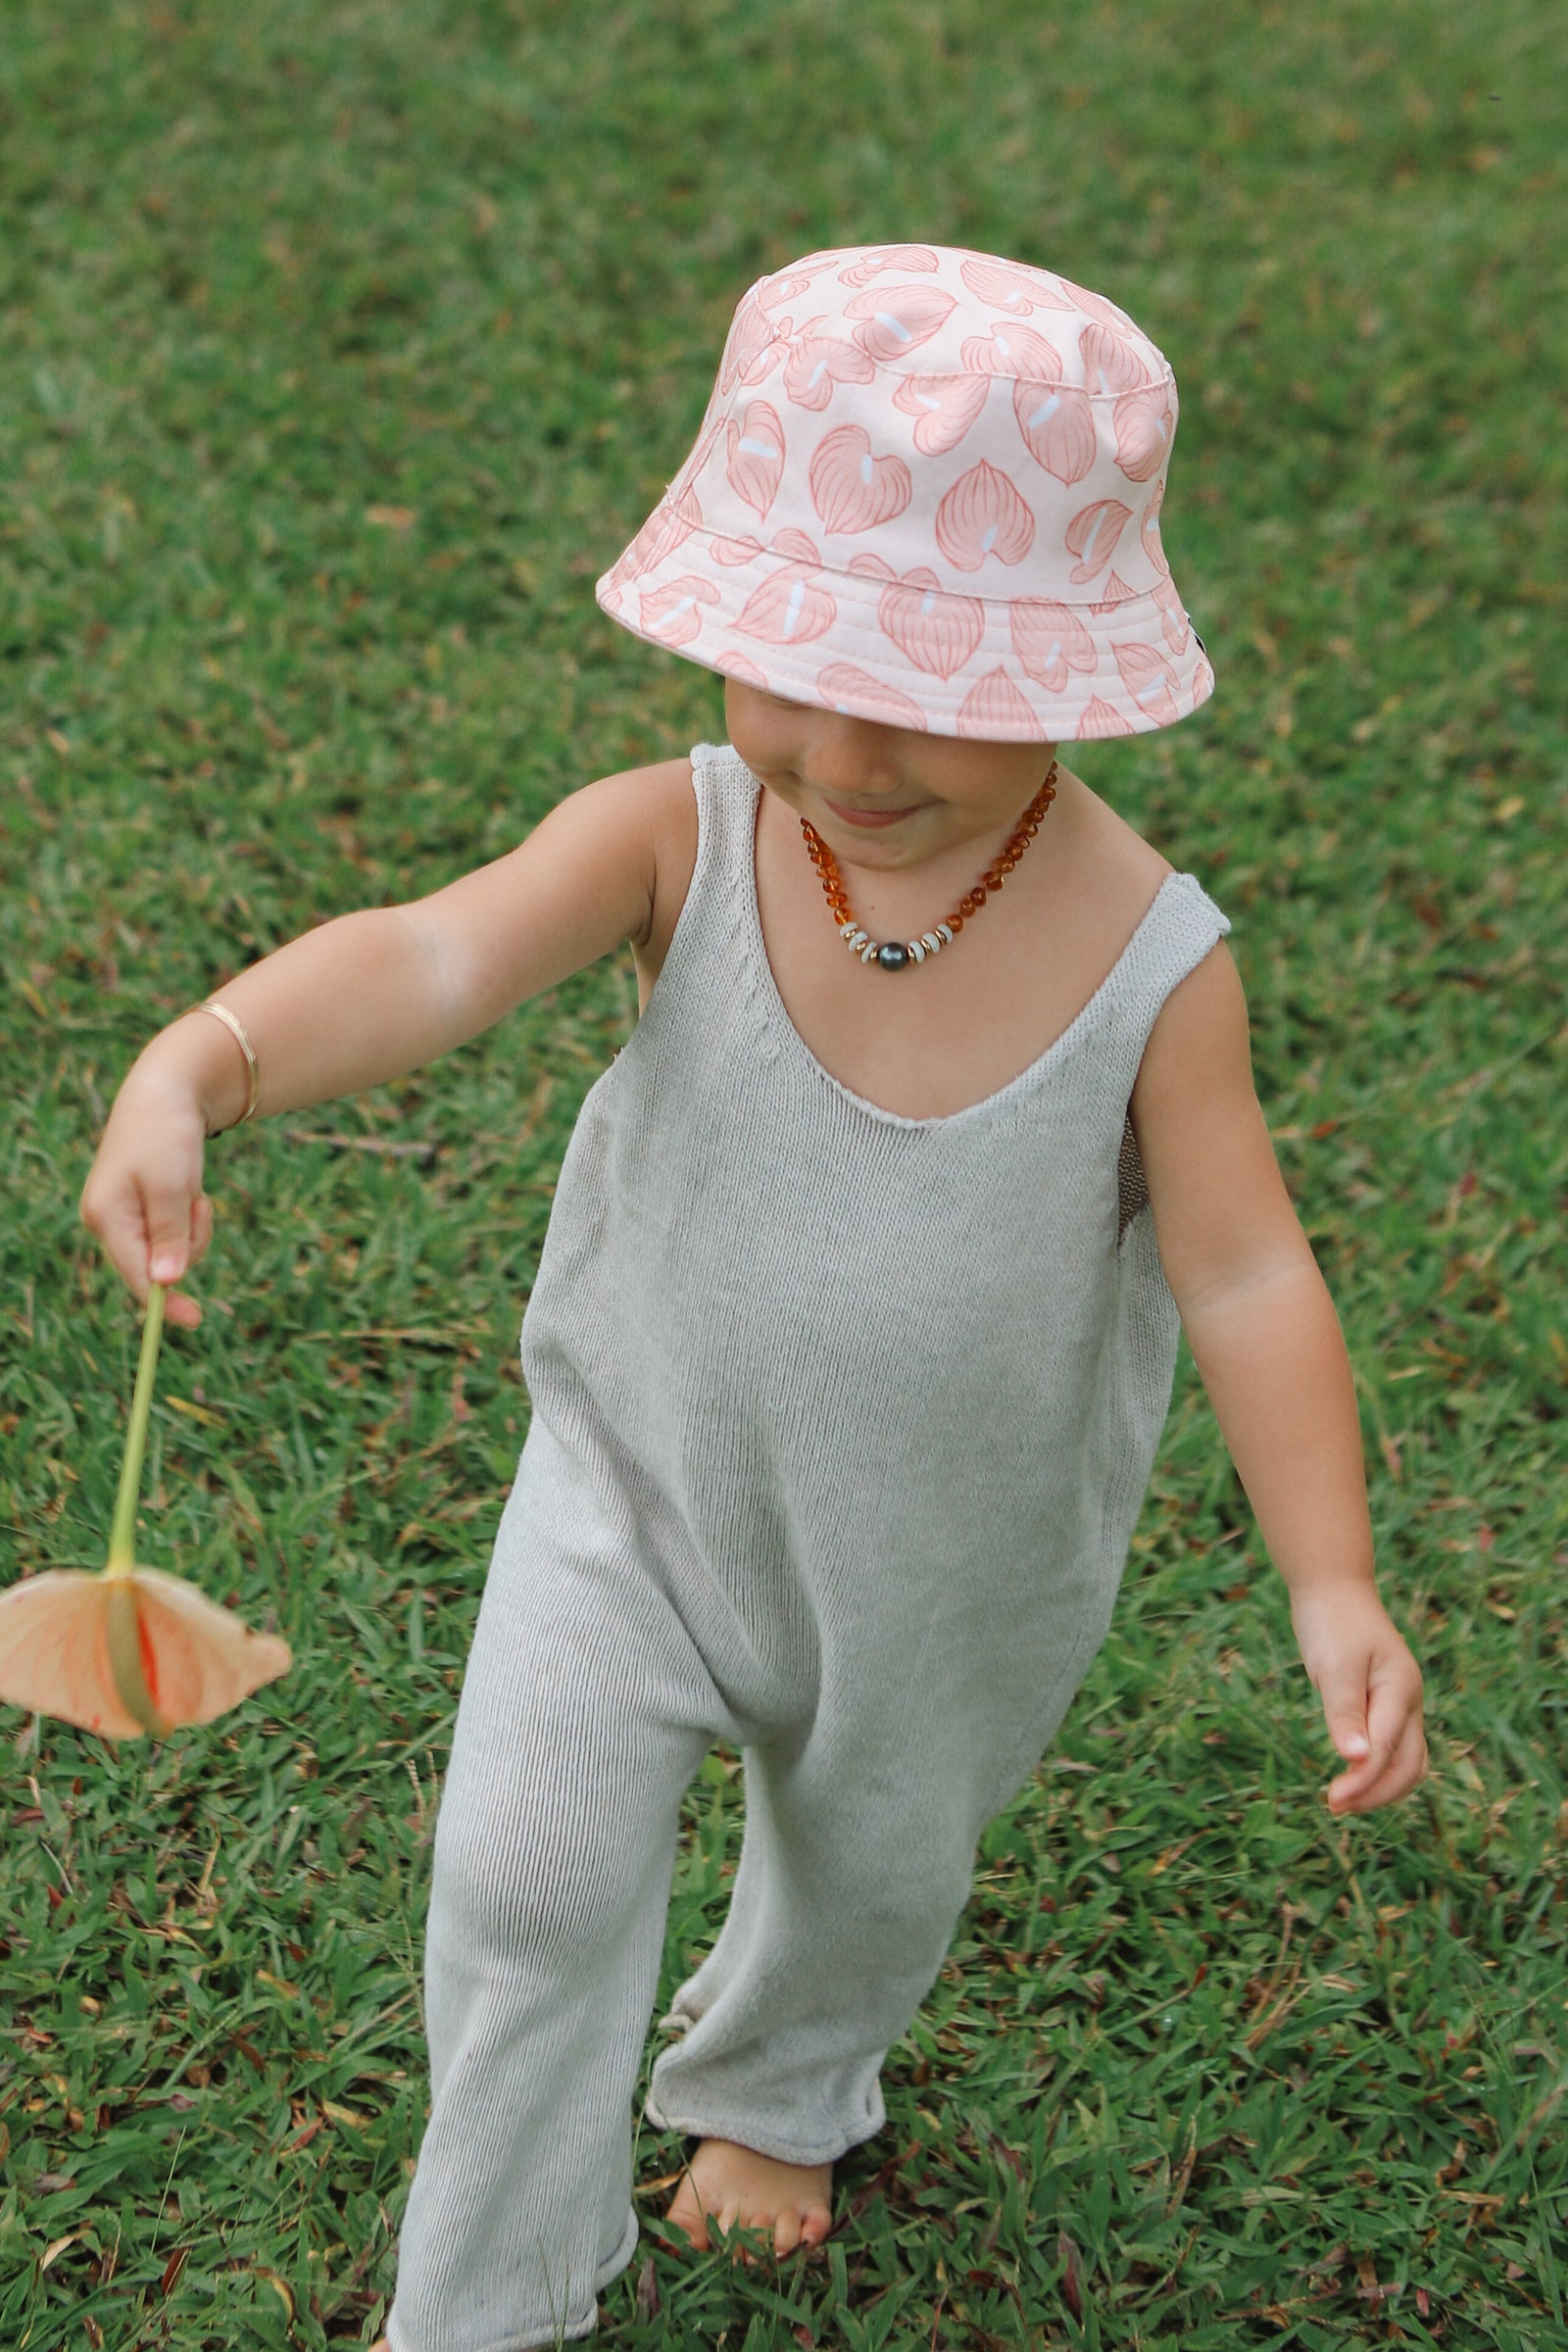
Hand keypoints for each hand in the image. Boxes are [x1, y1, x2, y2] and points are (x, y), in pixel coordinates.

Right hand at [80, 1063, 216, 1329]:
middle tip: (200, 1206)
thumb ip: (168, 1235)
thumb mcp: (172, 1186)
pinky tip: (190, 1191)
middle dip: (189, 1243)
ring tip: (194, 1193)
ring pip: (173, 1252)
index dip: (166, 1302)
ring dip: (194, 1229)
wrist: (167, 1094)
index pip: (136, 1275)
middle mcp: (110, 1222)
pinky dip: (191, 1218)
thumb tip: (166, 1283)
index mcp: (106, 1217)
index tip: (195, 1320)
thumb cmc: (166, 1136)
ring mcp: (126, 1218)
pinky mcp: (144, 1213)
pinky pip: (177, 1235)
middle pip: (158, 1266)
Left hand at [1288, 1581, 1426, 1815]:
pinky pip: (1394, 1748)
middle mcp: (1410, 1701)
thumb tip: (1356, 1759)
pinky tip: (1351, 1777)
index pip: (1387, 1750)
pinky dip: (1378, 1770)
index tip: (1332, 1801)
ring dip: (1380, 1786)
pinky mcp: (1387, 1705)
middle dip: (1376, 1792)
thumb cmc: (1333, 1623)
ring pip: (1407, 1761)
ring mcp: (1402, 1704)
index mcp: (1402, 1690)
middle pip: (1409, 1765)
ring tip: (1342, 1801)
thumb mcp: (1334, 1666)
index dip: (1362, 1781)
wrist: (1334, 1589)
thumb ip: (1345, 1712)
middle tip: (1335, 1806)